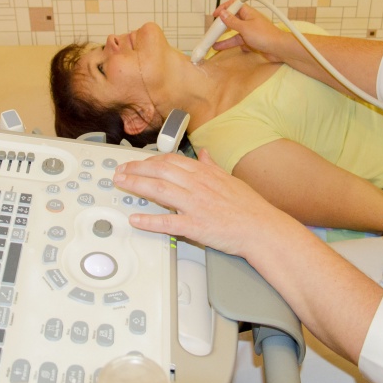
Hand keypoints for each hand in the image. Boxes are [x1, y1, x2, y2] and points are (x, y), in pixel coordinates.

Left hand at [114, 149, 286, 257]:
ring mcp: (195, 205)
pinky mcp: (196, 226)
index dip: (149, 160)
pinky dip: (150, 220)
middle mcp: (198, 186)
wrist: (262, 228)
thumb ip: (212, 166)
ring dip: (137, 186)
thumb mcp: (229, 179)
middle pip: (160, 171)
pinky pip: (168, 222)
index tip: (136, 163)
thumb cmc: (249, 207)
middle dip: (136, 170)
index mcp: (204, 173)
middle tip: (120, 172)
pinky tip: (136, 218)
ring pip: (160, 190)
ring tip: (121, 184)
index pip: (170, 161)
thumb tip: (203, 154)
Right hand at [209, 0, 290, 62]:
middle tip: (212, 30)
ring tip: (213, 42)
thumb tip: (222, 13)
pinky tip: (222, 48)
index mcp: (248, 12)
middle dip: (221, 24)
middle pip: (231, 19)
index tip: (215, 14)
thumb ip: (232, 22)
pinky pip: (237, 41)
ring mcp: (250, 31)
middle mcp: (248, 20)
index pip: (233, 5)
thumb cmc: (265, 36)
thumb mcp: (245, 28)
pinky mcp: (251, 41)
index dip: (224, 8)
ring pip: (233, 32)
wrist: (279, 49)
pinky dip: (230, 44)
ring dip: (223, 37)